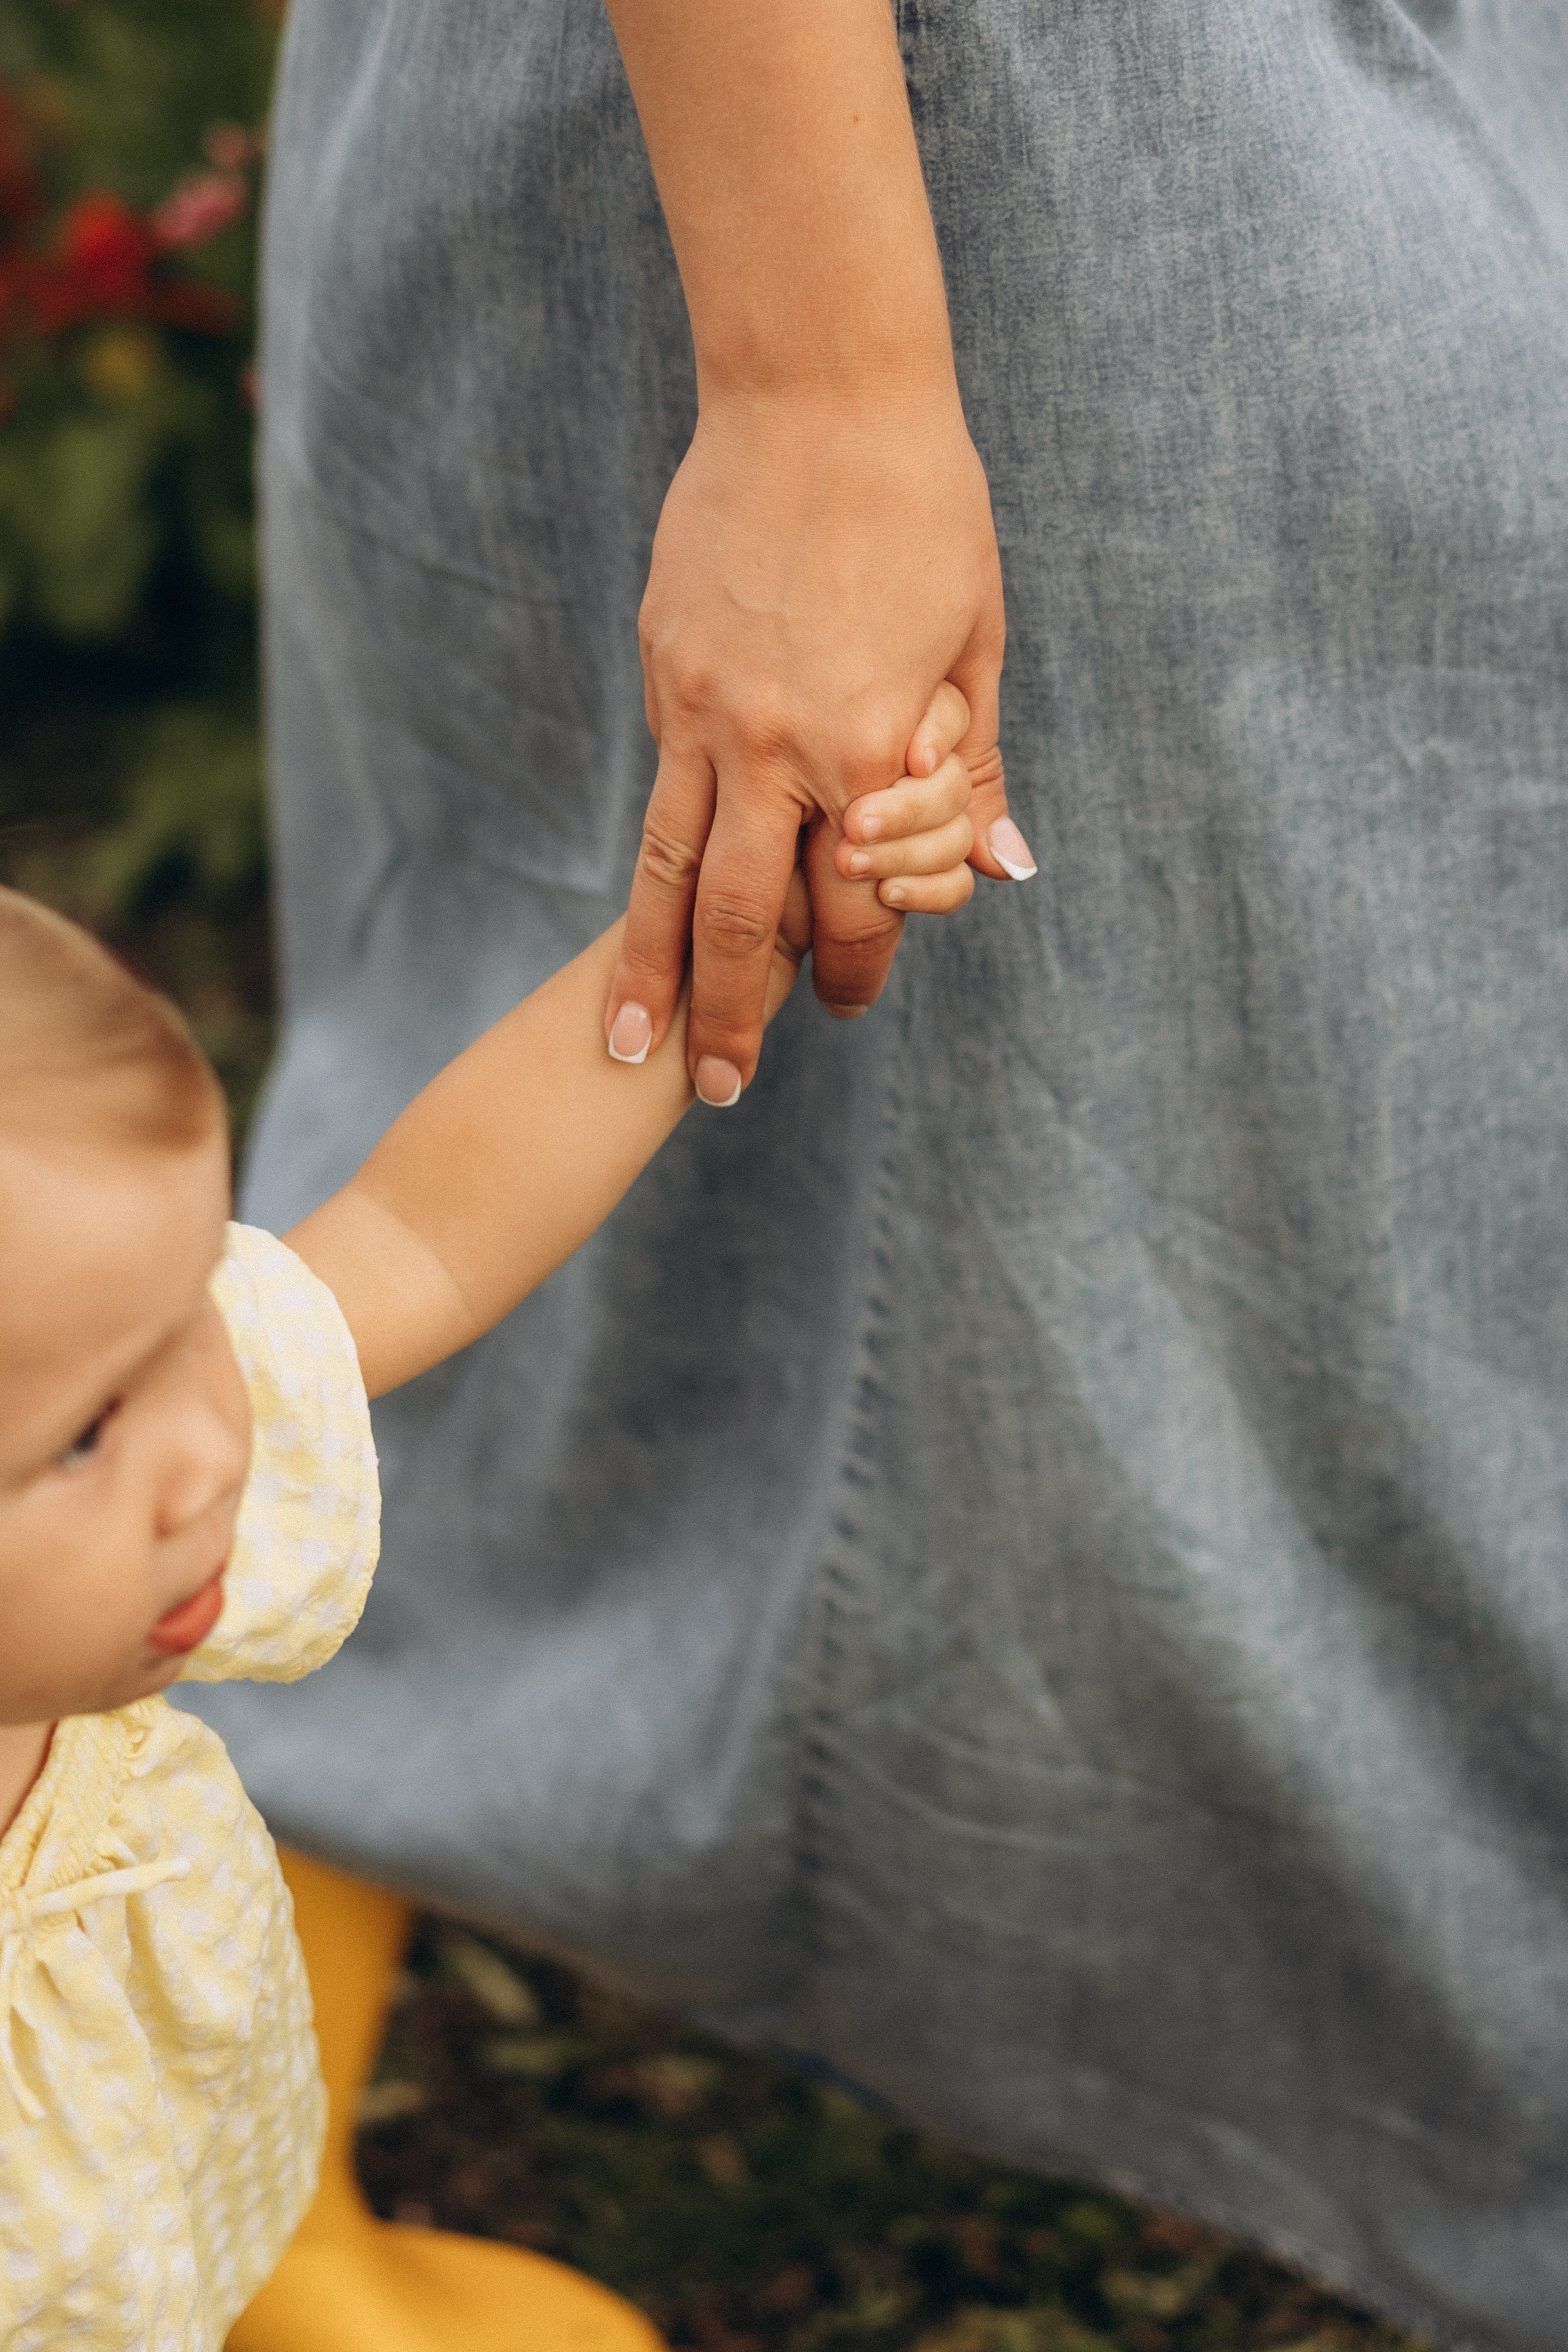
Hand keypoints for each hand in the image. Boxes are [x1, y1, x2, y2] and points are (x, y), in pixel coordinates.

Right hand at [603, 385, 1031, 1105]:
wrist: (817, 385)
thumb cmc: (924, 507)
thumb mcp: (975, 639)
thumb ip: (973, 766)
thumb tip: (1003, 867)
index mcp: (862, 745)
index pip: (855, 903)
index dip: (856, 967)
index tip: (844, 1006)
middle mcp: (768, 743)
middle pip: (734, 914)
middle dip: (728, 1013)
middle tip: (714, 1087)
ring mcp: (697, 707)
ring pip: (661, 866)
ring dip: (647, 965)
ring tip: (624, 1040)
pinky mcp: (660, 666)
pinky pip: (662, 777)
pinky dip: (662, 843)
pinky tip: (653, 891)